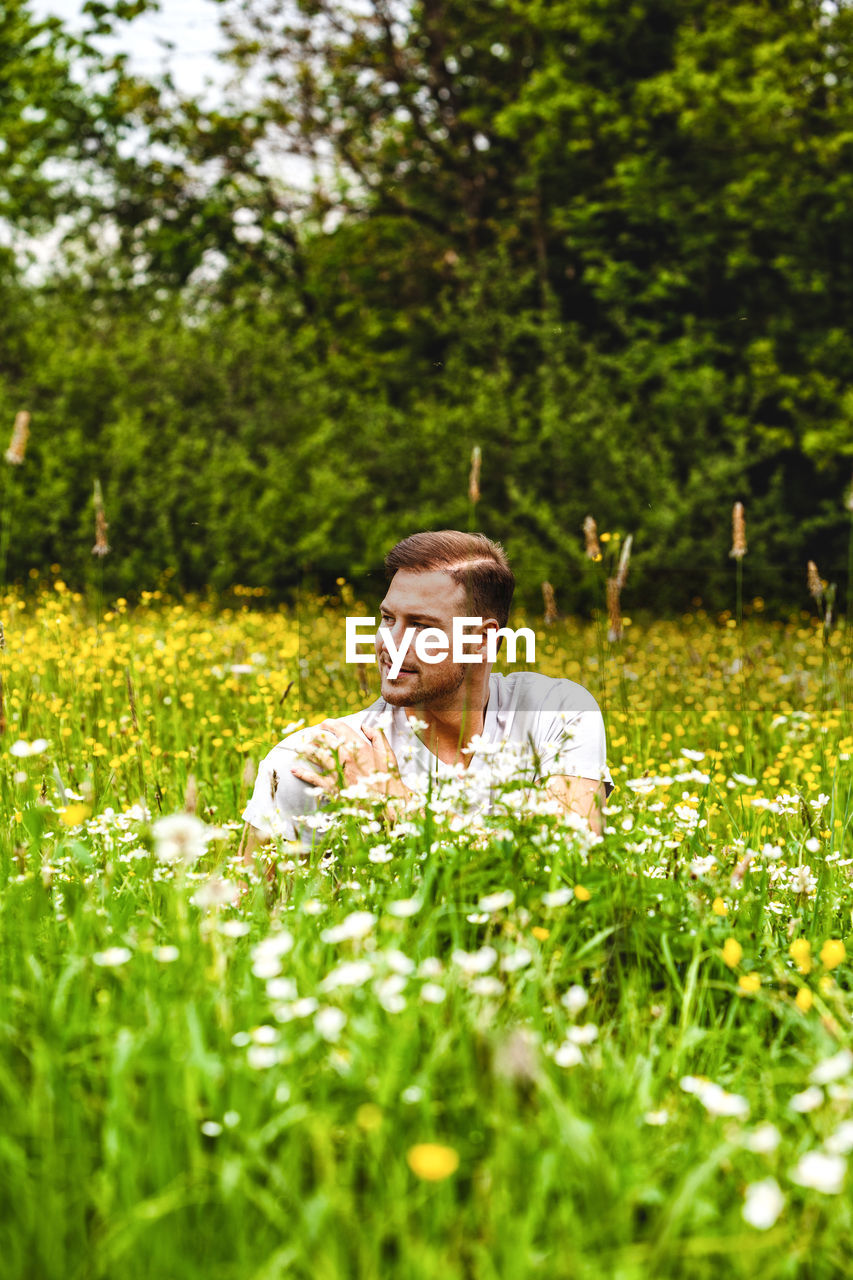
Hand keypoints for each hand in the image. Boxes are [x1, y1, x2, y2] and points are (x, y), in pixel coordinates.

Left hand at [290, 719, 411, 808]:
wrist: (387, 803)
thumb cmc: (387, 778)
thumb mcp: (387, 753)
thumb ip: (377, 735)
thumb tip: (364, 725)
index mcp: (358, 745)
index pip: (338, 727)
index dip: (328, 724)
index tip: (323, 725)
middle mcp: (345, 755)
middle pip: (323, 738)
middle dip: (314, 735)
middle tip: (309, 735)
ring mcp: (337, 770)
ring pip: (315, 754)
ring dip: (305, 749)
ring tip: (299, 748)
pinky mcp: (332, 785)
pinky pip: (313, 778)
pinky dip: (302, 773)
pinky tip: (294, 770)